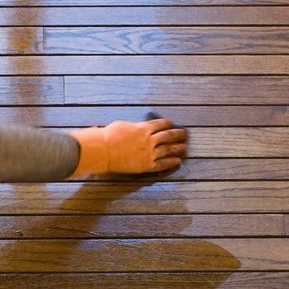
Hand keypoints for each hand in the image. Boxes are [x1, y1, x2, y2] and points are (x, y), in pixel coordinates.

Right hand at [68, 117, 187, 176]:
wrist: (104, 150)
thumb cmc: (108, 136)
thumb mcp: (121, 125)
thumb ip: (132, 127)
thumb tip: (134, 127)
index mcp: (143, 128)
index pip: (159, 124)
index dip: (166, 123)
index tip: (171, 123)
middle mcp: (149, 139)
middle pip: (168, 136)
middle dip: (177, 134)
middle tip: (184, 134)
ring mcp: (150, 153)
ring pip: (169, 149)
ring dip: (178, 148)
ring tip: (185, 147)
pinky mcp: (147, 165)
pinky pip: (163, 163)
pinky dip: (172, 162)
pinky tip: (178, 161)